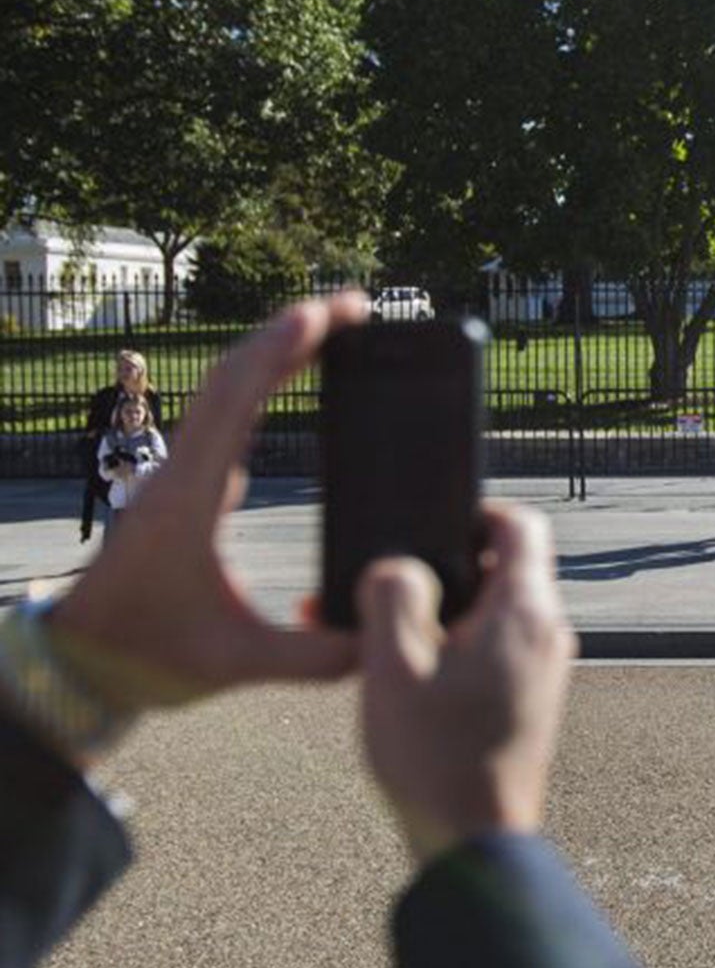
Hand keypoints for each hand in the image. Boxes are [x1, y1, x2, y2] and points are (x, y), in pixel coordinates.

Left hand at [49, 295, 367, 722]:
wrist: (80, 660)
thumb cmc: (147, 654)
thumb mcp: (235, 662)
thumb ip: (313, 655)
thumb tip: (380, 638)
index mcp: (188, 501)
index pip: (230, 404)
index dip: (275, 353)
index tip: (321, 315)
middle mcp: (180, 473)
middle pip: (231, 378)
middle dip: (290, 332)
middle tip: (355, 306)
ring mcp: (179, 473)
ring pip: (225, 389)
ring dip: (275, 349)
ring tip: (334, 325)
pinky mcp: (186, 483)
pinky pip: (224, 411)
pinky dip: (262, 378)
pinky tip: (293, 374)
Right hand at [357, 504, 577, 864]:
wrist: (472, 841)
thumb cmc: (436, 756)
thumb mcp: (394, 663)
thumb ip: (392, 594)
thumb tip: (398, 566)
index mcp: (525, 611)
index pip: (520, 524)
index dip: (472, 513)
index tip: (425, 528)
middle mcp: (547, 633)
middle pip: (500, 568)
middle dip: (438, 570)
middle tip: (379, 588)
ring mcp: (541, 669)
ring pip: (490, 614)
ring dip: (436, 614)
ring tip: (372, 635)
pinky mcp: (527, 700)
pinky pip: (490, 652)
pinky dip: (449, 648)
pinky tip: (397, 673)